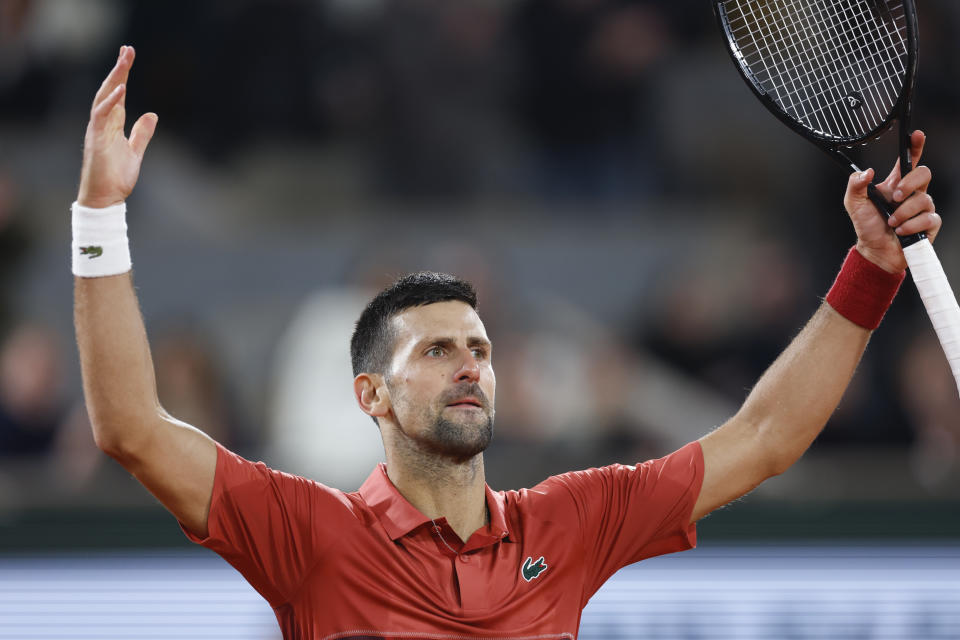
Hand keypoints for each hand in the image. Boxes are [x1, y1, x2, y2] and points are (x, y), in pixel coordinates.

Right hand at [77, 45, 156, 208]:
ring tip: (124, 60)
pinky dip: (111, 101)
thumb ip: (142, 133)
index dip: (123, 74)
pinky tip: (122, 89)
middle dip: (119, 69)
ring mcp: (98, 130)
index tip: (129, 55)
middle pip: (110, 89)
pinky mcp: (97, 139)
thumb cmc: (116, 177)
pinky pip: (101, 115)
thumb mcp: (135, 152)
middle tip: (127, 49)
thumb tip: (152, 115)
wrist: (106, 199)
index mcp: (112, 124)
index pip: (118, 93)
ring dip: (114, 78)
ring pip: (104, 97)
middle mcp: (103, 123)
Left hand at [843, 130, 940, 273]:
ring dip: (902, 213)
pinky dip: (911, 226)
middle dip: (909, 184)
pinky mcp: (930, 223)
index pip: (908, 160)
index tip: (917, 135)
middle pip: (923, 173)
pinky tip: (901, 231)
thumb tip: (867, 172)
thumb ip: (856, 185)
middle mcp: (911, 193)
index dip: (915, 146)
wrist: (876, 251)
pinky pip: (928, 218)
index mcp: (895, 184)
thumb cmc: (867, 226)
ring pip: (922, 199)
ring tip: (891, 223)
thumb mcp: (854, 203)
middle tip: (893, 198)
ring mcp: (922, 207)